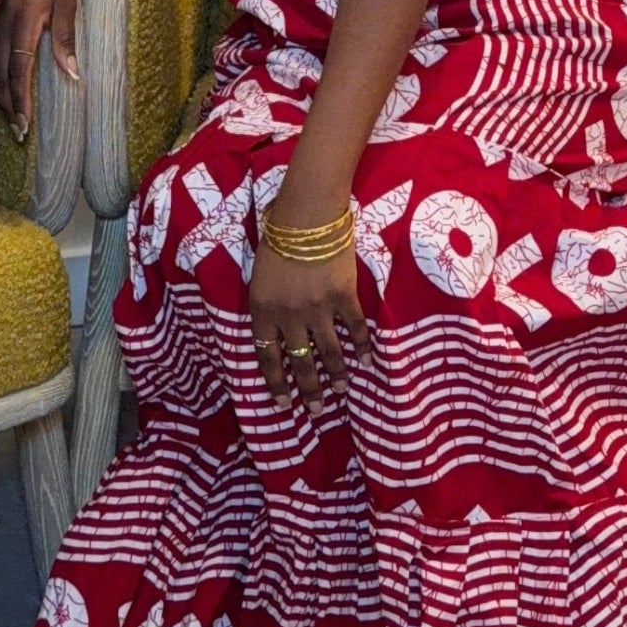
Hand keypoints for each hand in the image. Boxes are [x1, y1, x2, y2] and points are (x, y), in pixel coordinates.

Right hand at [0, 0, 79, 141]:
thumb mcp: (66, 4)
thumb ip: (66, 40)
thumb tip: (71, 75)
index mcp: (24, 24)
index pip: (19, 71)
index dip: (20, 100)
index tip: (24, 123)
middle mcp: (1, 27)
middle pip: (0, 76)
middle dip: (7, 105)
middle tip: (17, 129)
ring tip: (6, 113)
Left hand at [248, 239, 371, 417]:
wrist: (306, 216)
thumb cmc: (278, 239)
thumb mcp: (260, 275)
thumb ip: (268, 304)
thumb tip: (278, 330)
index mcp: (263, 311)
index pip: (268, 357)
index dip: (276, 383)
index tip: (283, 404)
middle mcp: (289, 316)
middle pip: (300, 362)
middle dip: (308, 389)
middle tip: (316, 410)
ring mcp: (318, 309)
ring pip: (328, 352)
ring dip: (336, 375)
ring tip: (341, 390)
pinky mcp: (344, 298)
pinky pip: (354, 329)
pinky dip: (361, 347)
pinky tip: (365, 361)